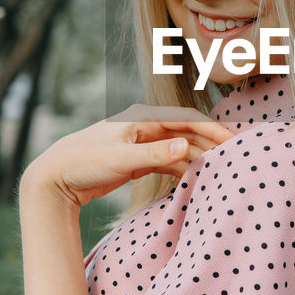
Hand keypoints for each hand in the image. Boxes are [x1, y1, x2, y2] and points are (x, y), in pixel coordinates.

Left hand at [21, 103, 235, 206]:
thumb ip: (153, 154)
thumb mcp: (120, 159)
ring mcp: (143, 142)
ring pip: (180, 147)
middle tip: (238, 155)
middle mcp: (146, 126)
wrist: (56, 176)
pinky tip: (197, 178)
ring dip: (200, 157)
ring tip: (223, 168)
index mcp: (143, 117)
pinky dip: (183, 168)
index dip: (213, 129)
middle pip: (188, 132)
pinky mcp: (139, 158)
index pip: (187, 119)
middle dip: (212, 142)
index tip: (233, 142)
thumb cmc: (83, 162)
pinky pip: (169, 161)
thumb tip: (184, 147)